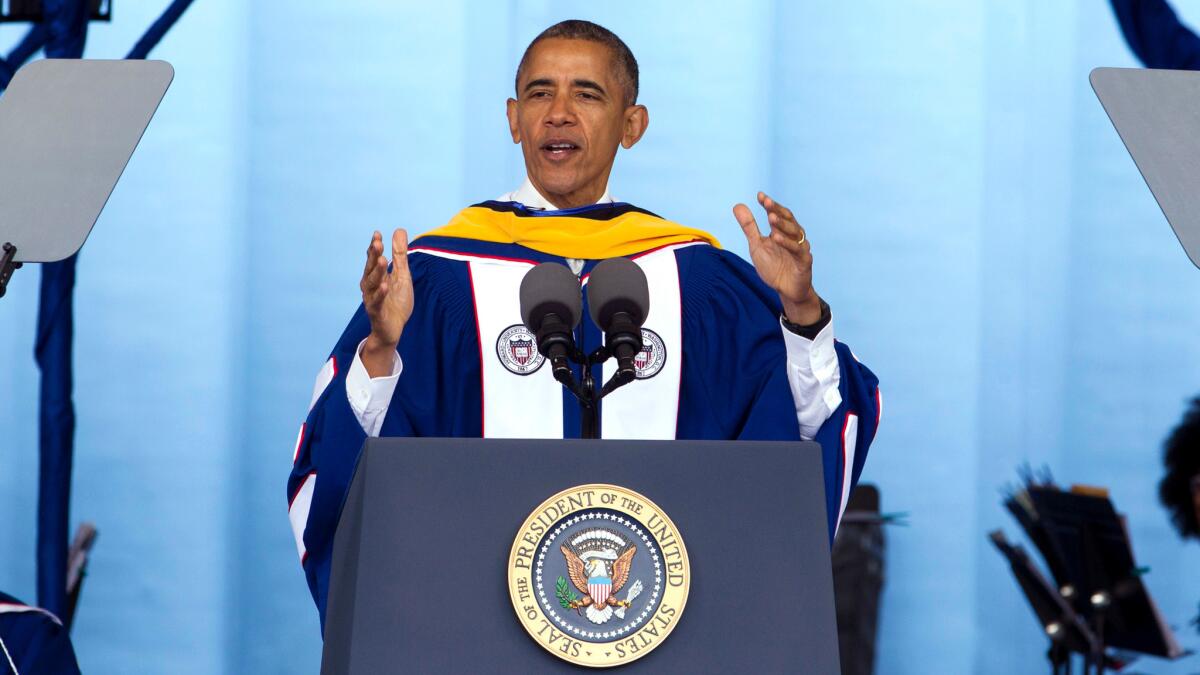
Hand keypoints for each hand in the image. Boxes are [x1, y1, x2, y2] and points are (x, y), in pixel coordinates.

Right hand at [359, 229, 413, 376]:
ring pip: (372, 284)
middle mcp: (370, 286)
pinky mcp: (377, 313)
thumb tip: (399, 230)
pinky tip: (384, 285)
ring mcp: (372, 299)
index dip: (374, 247)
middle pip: (370, 269)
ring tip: (382, 260)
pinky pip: (377, 302)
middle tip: (377, 242)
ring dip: (377, 272)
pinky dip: (380, 294)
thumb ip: (400, 255)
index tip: (377, 234)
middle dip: (373, 256)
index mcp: (376, 276)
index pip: (373, 259)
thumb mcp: (401, 275)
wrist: (393, 329)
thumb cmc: (396, 301)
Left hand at [733, 192, 821, 324]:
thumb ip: (749, 227)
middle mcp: (794, 236)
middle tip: (767, 203)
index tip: (760, 196)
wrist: (786, 290)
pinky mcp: (804, 261)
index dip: (770, 205)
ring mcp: (800, 248)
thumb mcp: (757, 245)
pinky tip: (777, 238)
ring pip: (795, 233)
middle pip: (788, 219)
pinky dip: (788, 243)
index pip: (777, 213)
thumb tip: (737, 205)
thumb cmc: (773, 266)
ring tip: (771, 218)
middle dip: (778, 210)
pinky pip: (798, 250)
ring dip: (783, 225)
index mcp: (782, 231)